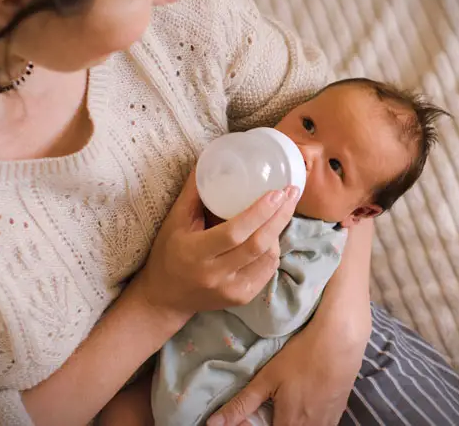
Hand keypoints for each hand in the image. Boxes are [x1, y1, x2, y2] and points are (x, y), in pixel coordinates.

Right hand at [134, 170, 300, 316]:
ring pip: (268, 258)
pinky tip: (272, 234)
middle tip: (292, 193)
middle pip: (258, 245)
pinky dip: (273, 250)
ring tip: (282, 210)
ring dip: (278, 232)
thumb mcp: (175, 221)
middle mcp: (215, 274)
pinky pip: (267, 271)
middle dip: (280, 217)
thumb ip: (193, 193)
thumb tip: (209, 161)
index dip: (258, 212)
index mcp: (195, 253)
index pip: (233, 233)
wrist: (165, 297)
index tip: (276, 192)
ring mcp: (231, 290)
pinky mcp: (241, 298)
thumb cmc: (168, 253)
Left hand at [208, 303, 370, 425]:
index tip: (245, 416)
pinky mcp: (338, 413)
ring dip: (287, 420)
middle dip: (269, 422)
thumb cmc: (302, 357)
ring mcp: (327, 423)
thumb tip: (213, 424)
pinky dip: (305, 419)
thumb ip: (241, 404)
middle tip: (263, 407)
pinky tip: (301, 399)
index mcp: (290, 425)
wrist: (340, 341)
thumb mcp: (267, 378)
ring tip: (280, 402)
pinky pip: (318, 425)